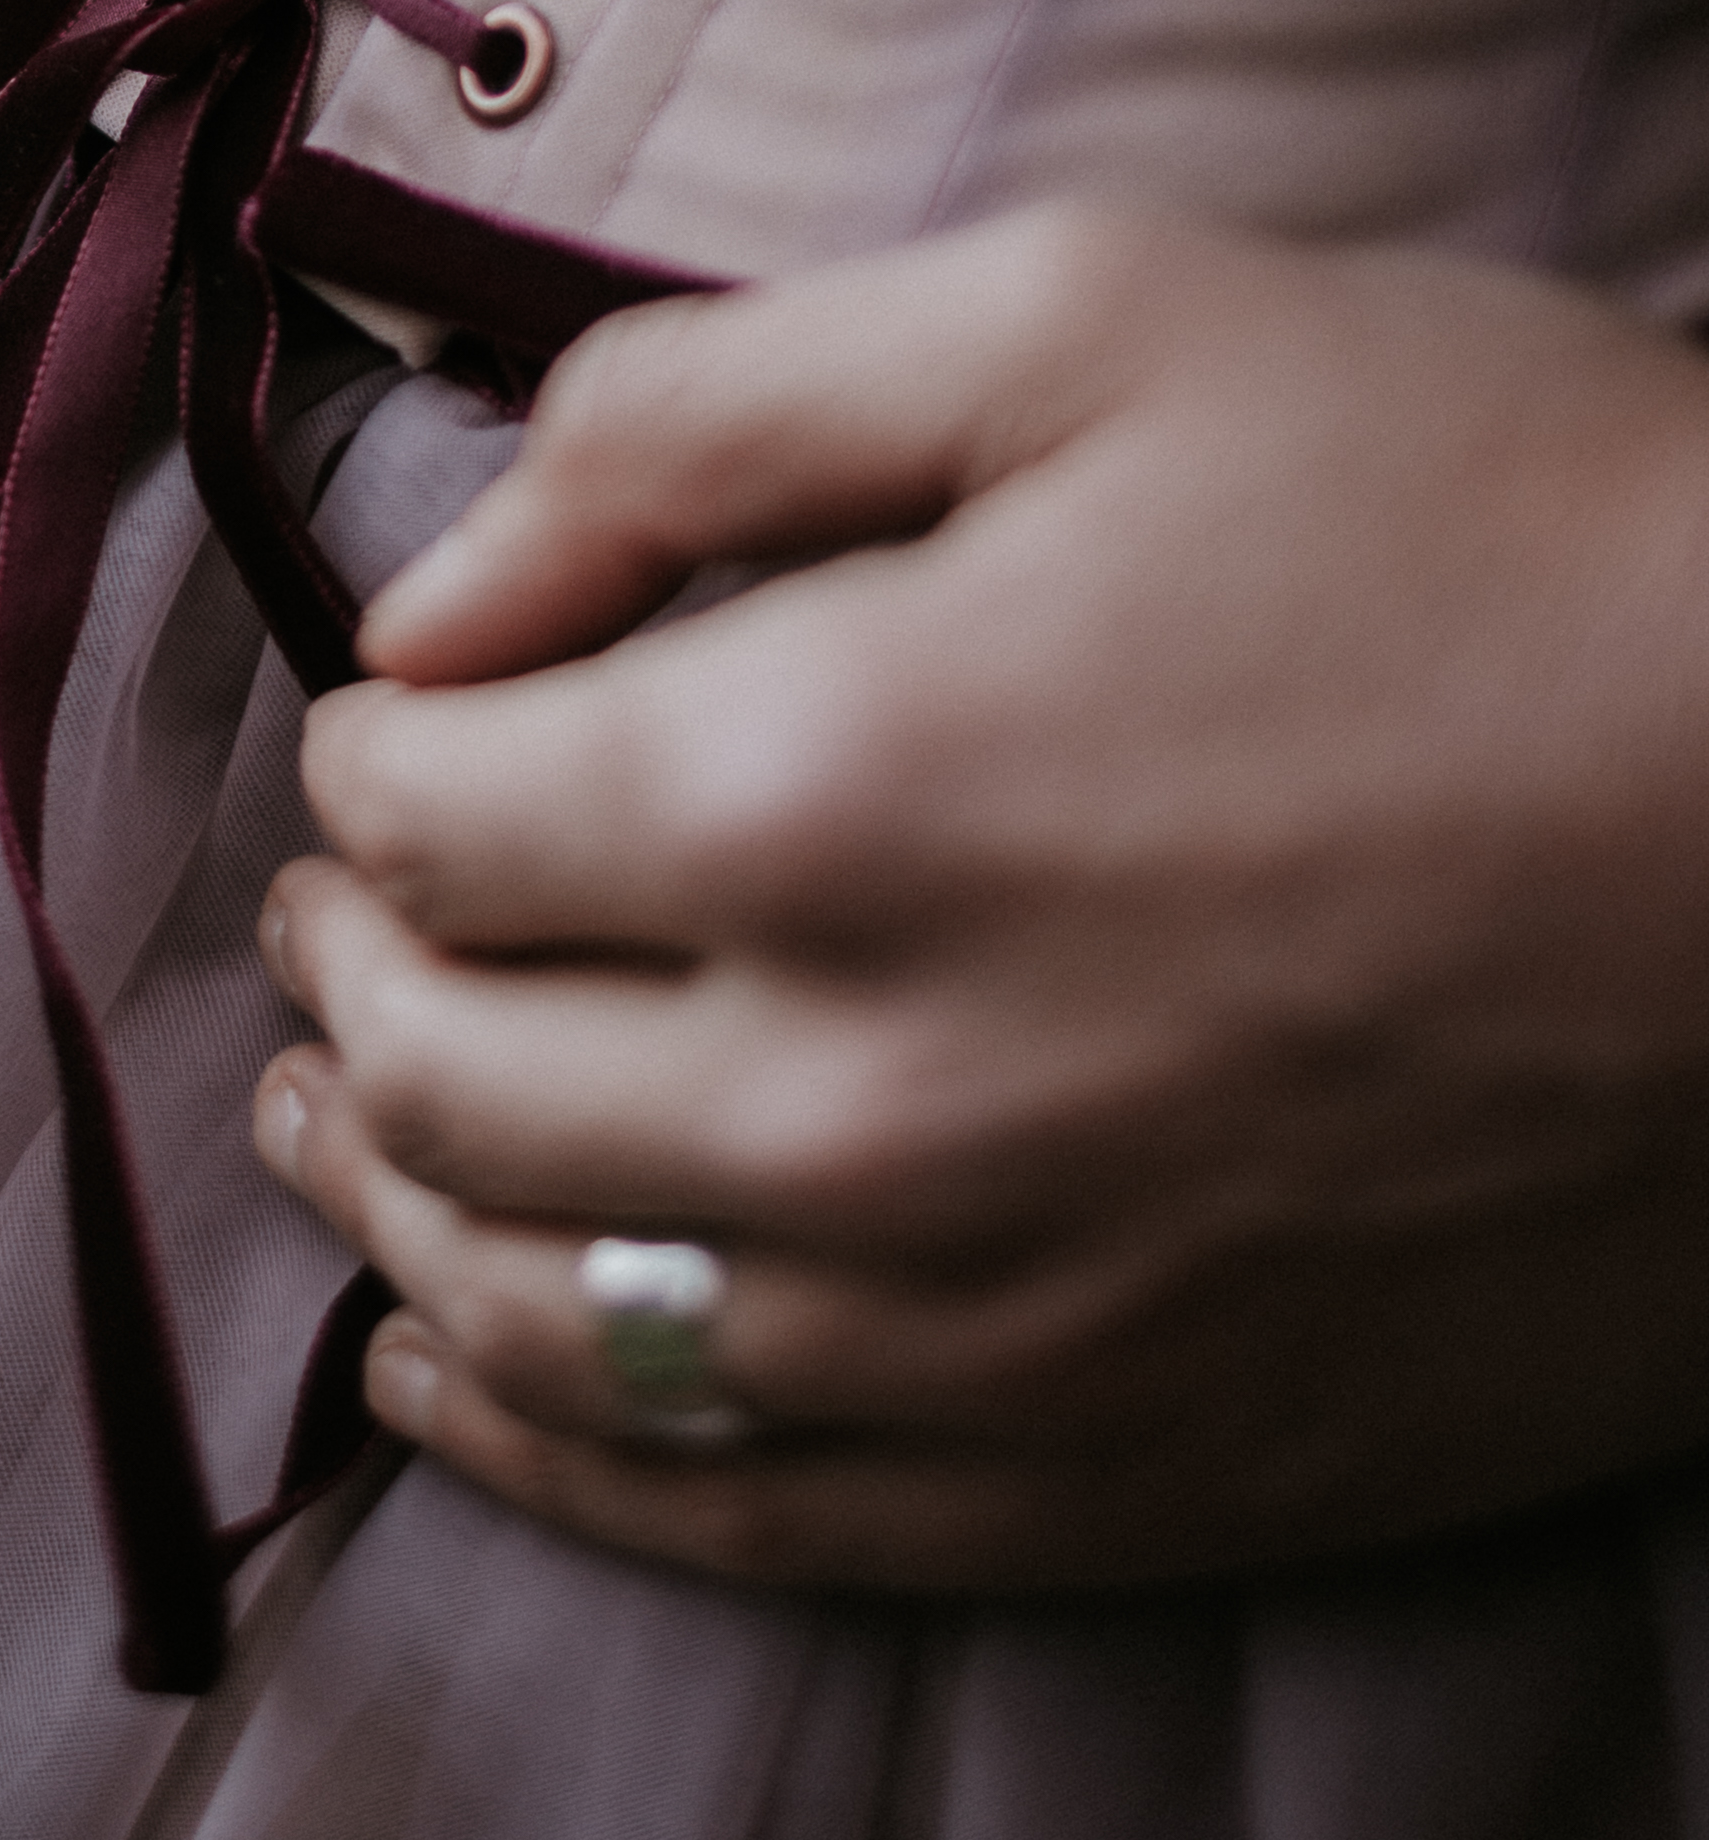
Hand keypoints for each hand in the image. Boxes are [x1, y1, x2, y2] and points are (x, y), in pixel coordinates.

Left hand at [252, 203, 1708, 1588]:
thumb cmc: (1502, 531)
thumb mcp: (1095, 317)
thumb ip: (700, 421)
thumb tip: (439, 583)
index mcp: (809, 785)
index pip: (421, 812)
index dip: (374, 750)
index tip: (411, 716)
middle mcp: (850, 1103)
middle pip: (441, 1074)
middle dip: (350, 968)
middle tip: (344, 904)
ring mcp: (980, 1333)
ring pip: (540, 1324)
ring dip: (387, 1208)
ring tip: (338, 1117)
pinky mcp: (1111, 1478)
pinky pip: (730, 1522)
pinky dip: (543, 1452)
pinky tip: (464, 1380)